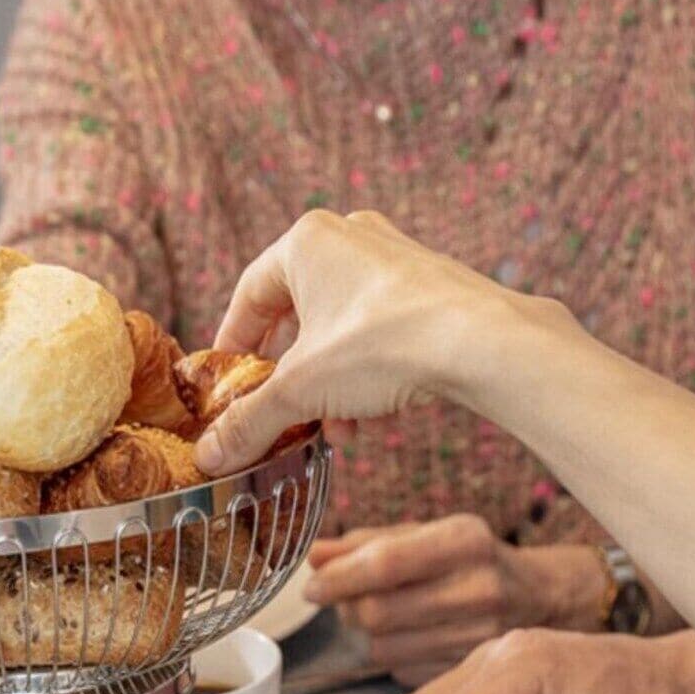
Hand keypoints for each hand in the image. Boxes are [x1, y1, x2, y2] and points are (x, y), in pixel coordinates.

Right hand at [196, 211, 525, 472]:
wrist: (485, 343)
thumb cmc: (384, 344)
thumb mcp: (302, 390)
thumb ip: (250, 420)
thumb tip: (210, 456)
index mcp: (306, 242)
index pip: (249, 295)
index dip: (233, 345)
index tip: (226, 383)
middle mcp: (349, 237)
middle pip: (297, 313)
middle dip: (288, 374)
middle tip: (280, 412)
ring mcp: (393, 256)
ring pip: (339, 326)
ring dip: (326, 381)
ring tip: (330, 428)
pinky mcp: (430, 282)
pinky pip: (378, 327)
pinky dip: (363, 370)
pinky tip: (368, 415)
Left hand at [308, 521, 603, 689]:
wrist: (545, 599)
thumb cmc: (474, 559)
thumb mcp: (430, 535)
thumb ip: (367, 543)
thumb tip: (312, 554)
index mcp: (465, 541)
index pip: (384, 564)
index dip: (338, 579)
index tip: (311, 587)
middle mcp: (478, 588)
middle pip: (377, 613)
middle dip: (349, 607)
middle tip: (347, 599)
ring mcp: (479, 636)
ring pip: (383, 648)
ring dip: (368, 635)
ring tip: (384, 615)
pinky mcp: (471, 672)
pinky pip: (402, 672)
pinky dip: (393, 656)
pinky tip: (413, 638)